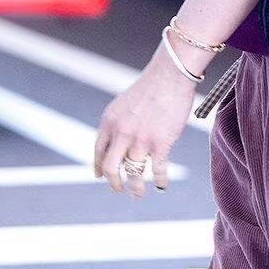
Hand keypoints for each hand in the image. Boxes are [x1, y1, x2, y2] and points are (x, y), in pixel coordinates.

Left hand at [93, 42, 200, 198]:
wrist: (170, 75)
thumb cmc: (151, 86)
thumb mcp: (124, 104)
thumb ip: (118, 123)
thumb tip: (117, 144)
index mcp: (109, 121)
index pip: (98, 152)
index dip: (98, 167)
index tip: (100, 176)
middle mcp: (121, 133)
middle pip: (110, 168)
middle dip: (113, 183)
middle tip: (118, 189)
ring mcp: (140, 140)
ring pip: (133, 174)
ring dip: (135, 188)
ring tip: (137, 193)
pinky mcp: (160, 144)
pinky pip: (158, 171)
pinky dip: (160, 181)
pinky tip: (162, 185)